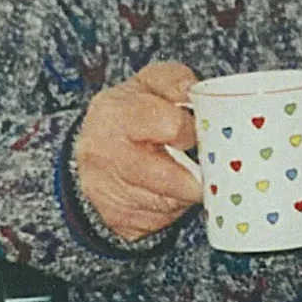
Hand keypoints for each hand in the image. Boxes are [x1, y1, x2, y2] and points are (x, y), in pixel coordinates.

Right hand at [76, 62, 201, 240]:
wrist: (90, 148)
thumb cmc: (130, 111)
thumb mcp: (148, 83)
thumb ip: (174, 80)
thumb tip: (193, 91)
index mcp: (115, 113)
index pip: (172, 127)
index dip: (192, 131)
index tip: (196, 134)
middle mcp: (105, 154)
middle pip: (171, 177)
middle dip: (197, 175)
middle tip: (210, 169)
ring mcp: (106, 190)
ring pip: (168, 203)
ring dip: (187, 193)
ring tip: (191, 177)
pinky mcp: (116, 218)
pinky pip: (158, 220)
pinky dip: (171, 209)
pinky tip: (169, 192)